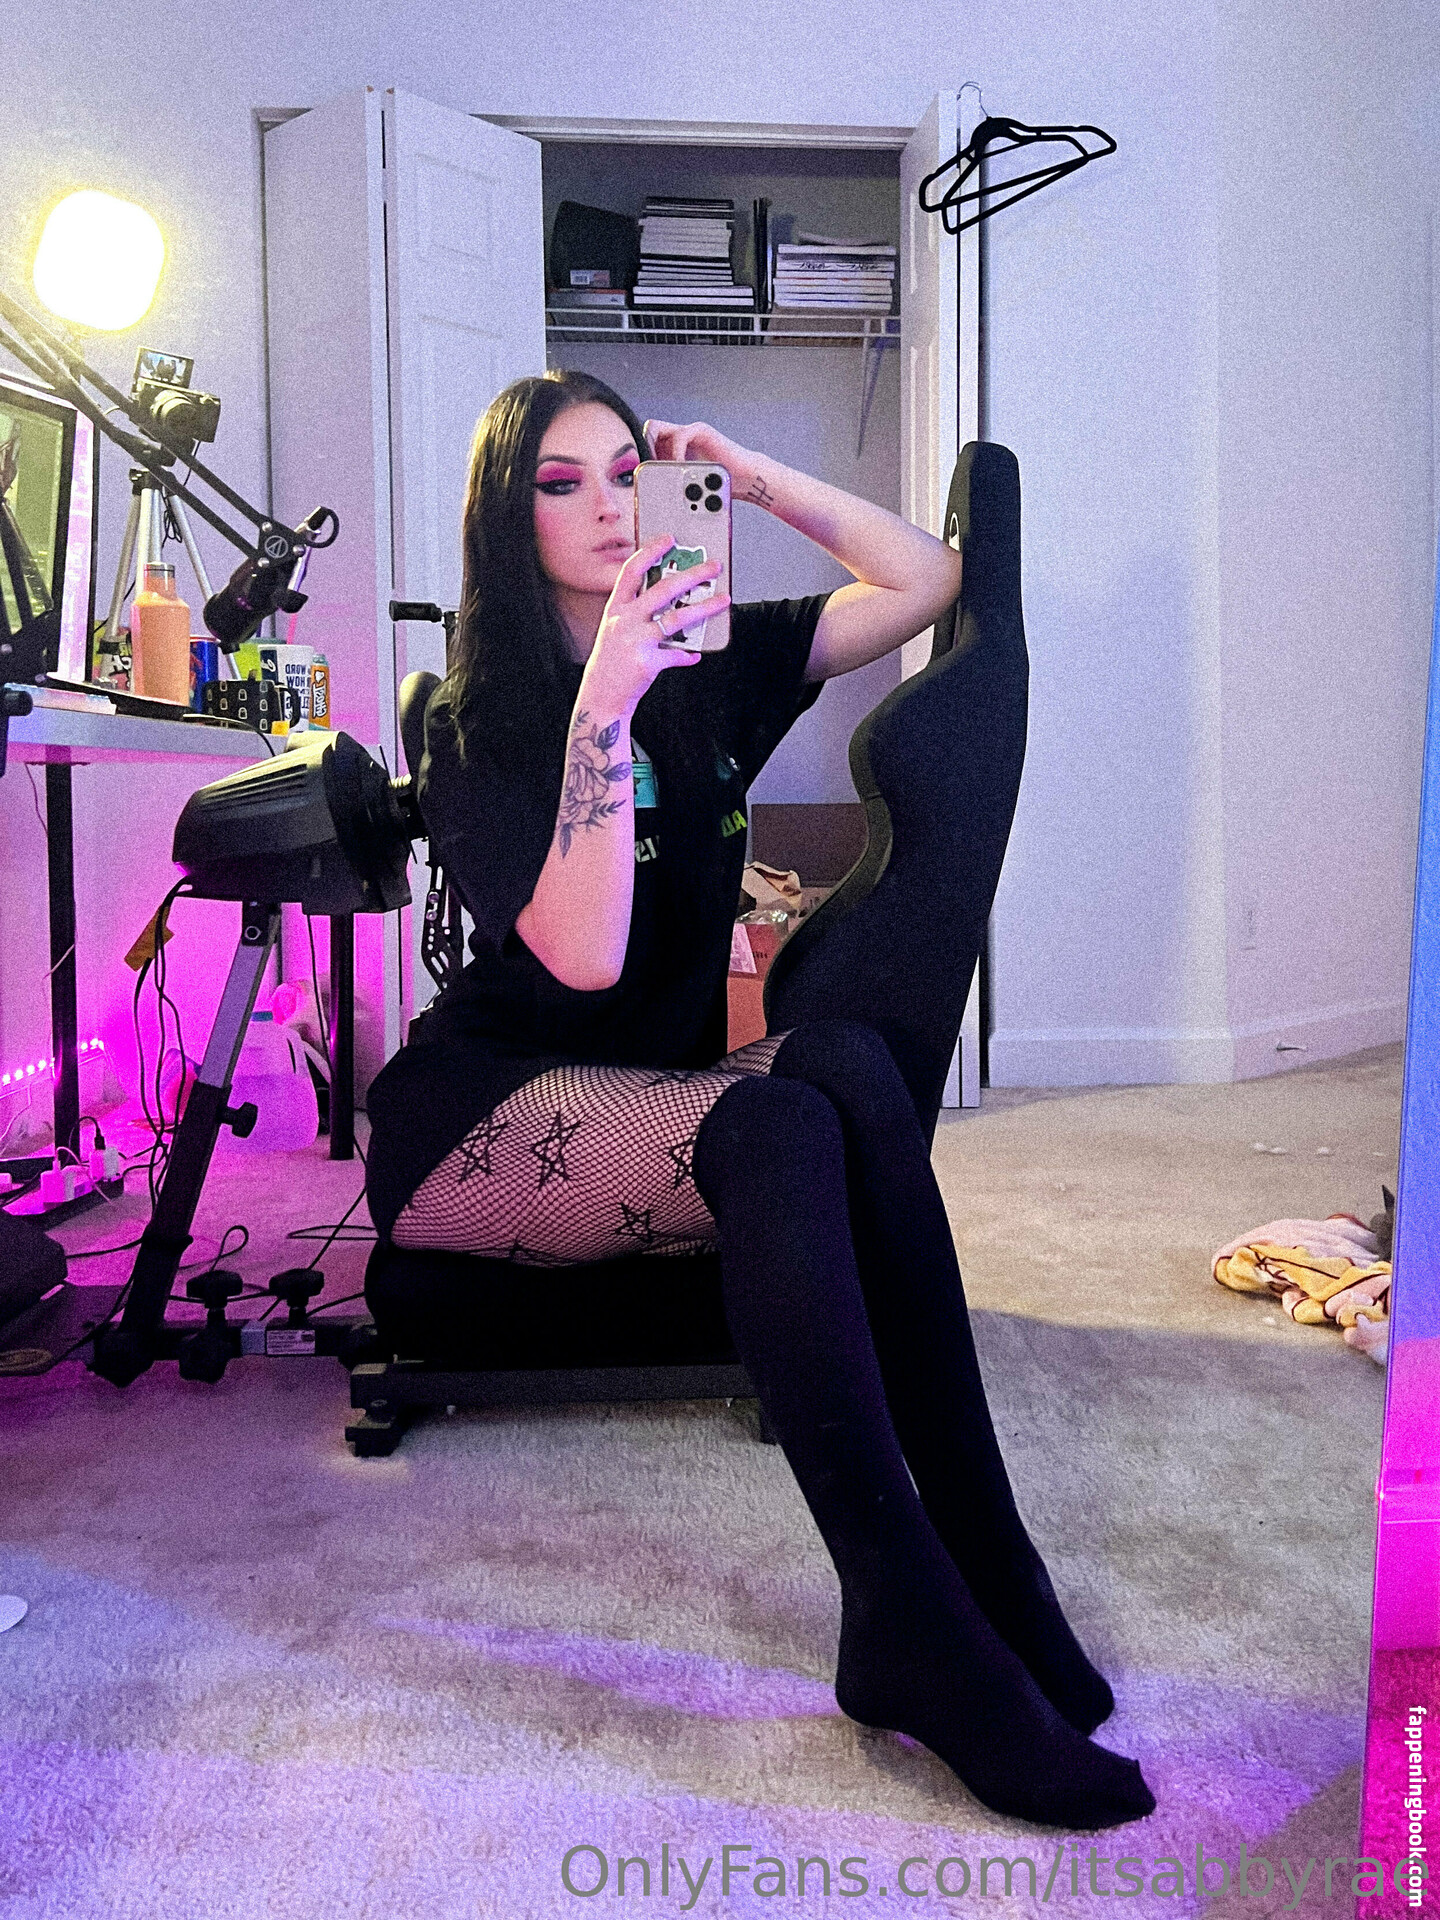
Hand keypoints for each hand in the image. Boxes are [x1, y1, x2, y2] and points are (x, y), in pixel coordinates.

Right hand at [581, 535, 730, 711]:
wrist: (600, 698)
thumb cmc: (611, 664)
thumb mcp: (616, 632)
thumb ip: (638, 615)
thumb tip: (673, 602)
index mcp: (615, 609)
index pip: (632, 571)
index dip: (651, 551)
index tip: (670, 539)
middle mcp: (624, 621)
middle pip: (663, 589)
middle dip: (692, 574)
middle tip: (712, 566)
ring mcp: (636, 641)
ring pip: (678, 618)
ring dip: (704, 608)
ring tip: (723, 600)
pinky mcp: (647, 662)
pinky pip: (677, 654)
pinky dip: (688, 655)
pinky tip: (695, 654)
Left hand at [643, 418, 764, 501]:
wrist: (746, 479)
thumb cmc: (719, 488)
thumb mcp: (688, 489)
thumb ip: (671, 487)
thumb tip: (648, 501)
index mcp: (672, 451)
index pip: (644, 444)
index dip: (639, 457)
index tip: (640, 478)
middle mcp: (677, 438)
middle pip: (645, 432)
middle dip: (641, 450)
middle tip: (646, 471)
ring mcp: (688, 432)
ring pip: (655, 428)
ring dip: (654, 450)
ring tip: (663, 471)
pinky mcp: (701, 431)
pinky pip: (679, 435)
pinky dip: (676, 453)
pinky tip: (683, 468)